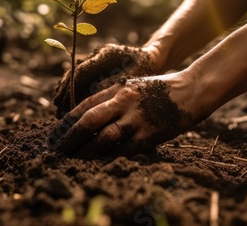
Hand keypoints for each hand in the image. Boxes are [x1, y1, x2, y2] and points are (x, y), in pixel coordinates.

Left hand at [48, 71, 208, 155]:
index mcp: (117, 89)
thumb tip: (88, 114)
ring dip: (86, 150)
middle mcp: (123, 102)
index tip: (56, 133)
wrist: (189, 91)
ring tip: (75, 158)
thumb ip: (111, 97)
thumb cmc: (159, 89)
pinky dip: (109, 156)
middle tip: (59, 149)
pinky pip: (124, 149)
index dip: (67, 121)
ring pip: (103, 137)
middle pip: (88, 121)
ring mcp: (136, 119)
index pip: (84, 105)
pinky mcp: (149, 134)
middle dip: (70, 137)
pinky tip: (99, 161)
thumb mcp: (131, 85)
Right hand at [53, 44, 156, 117]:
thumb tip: (93, 96)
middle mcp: (97, 54)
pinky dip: (71, 88)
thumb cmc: (146, 69)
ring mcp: (95, 58)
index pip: (81, 71)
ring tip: (59, 106)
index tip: (63, 102)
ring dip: (65, 89)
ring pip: (73, 73)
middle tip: (58, 107)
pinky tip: (68, 101)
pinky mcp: (95, 64)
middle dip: (64, 90)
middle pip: (73, 71)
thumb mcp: (133, 79)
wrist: (152, 57)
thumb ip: (113, 85)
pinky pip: (79, 76)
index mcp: (106, 54)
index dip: (70, 88)